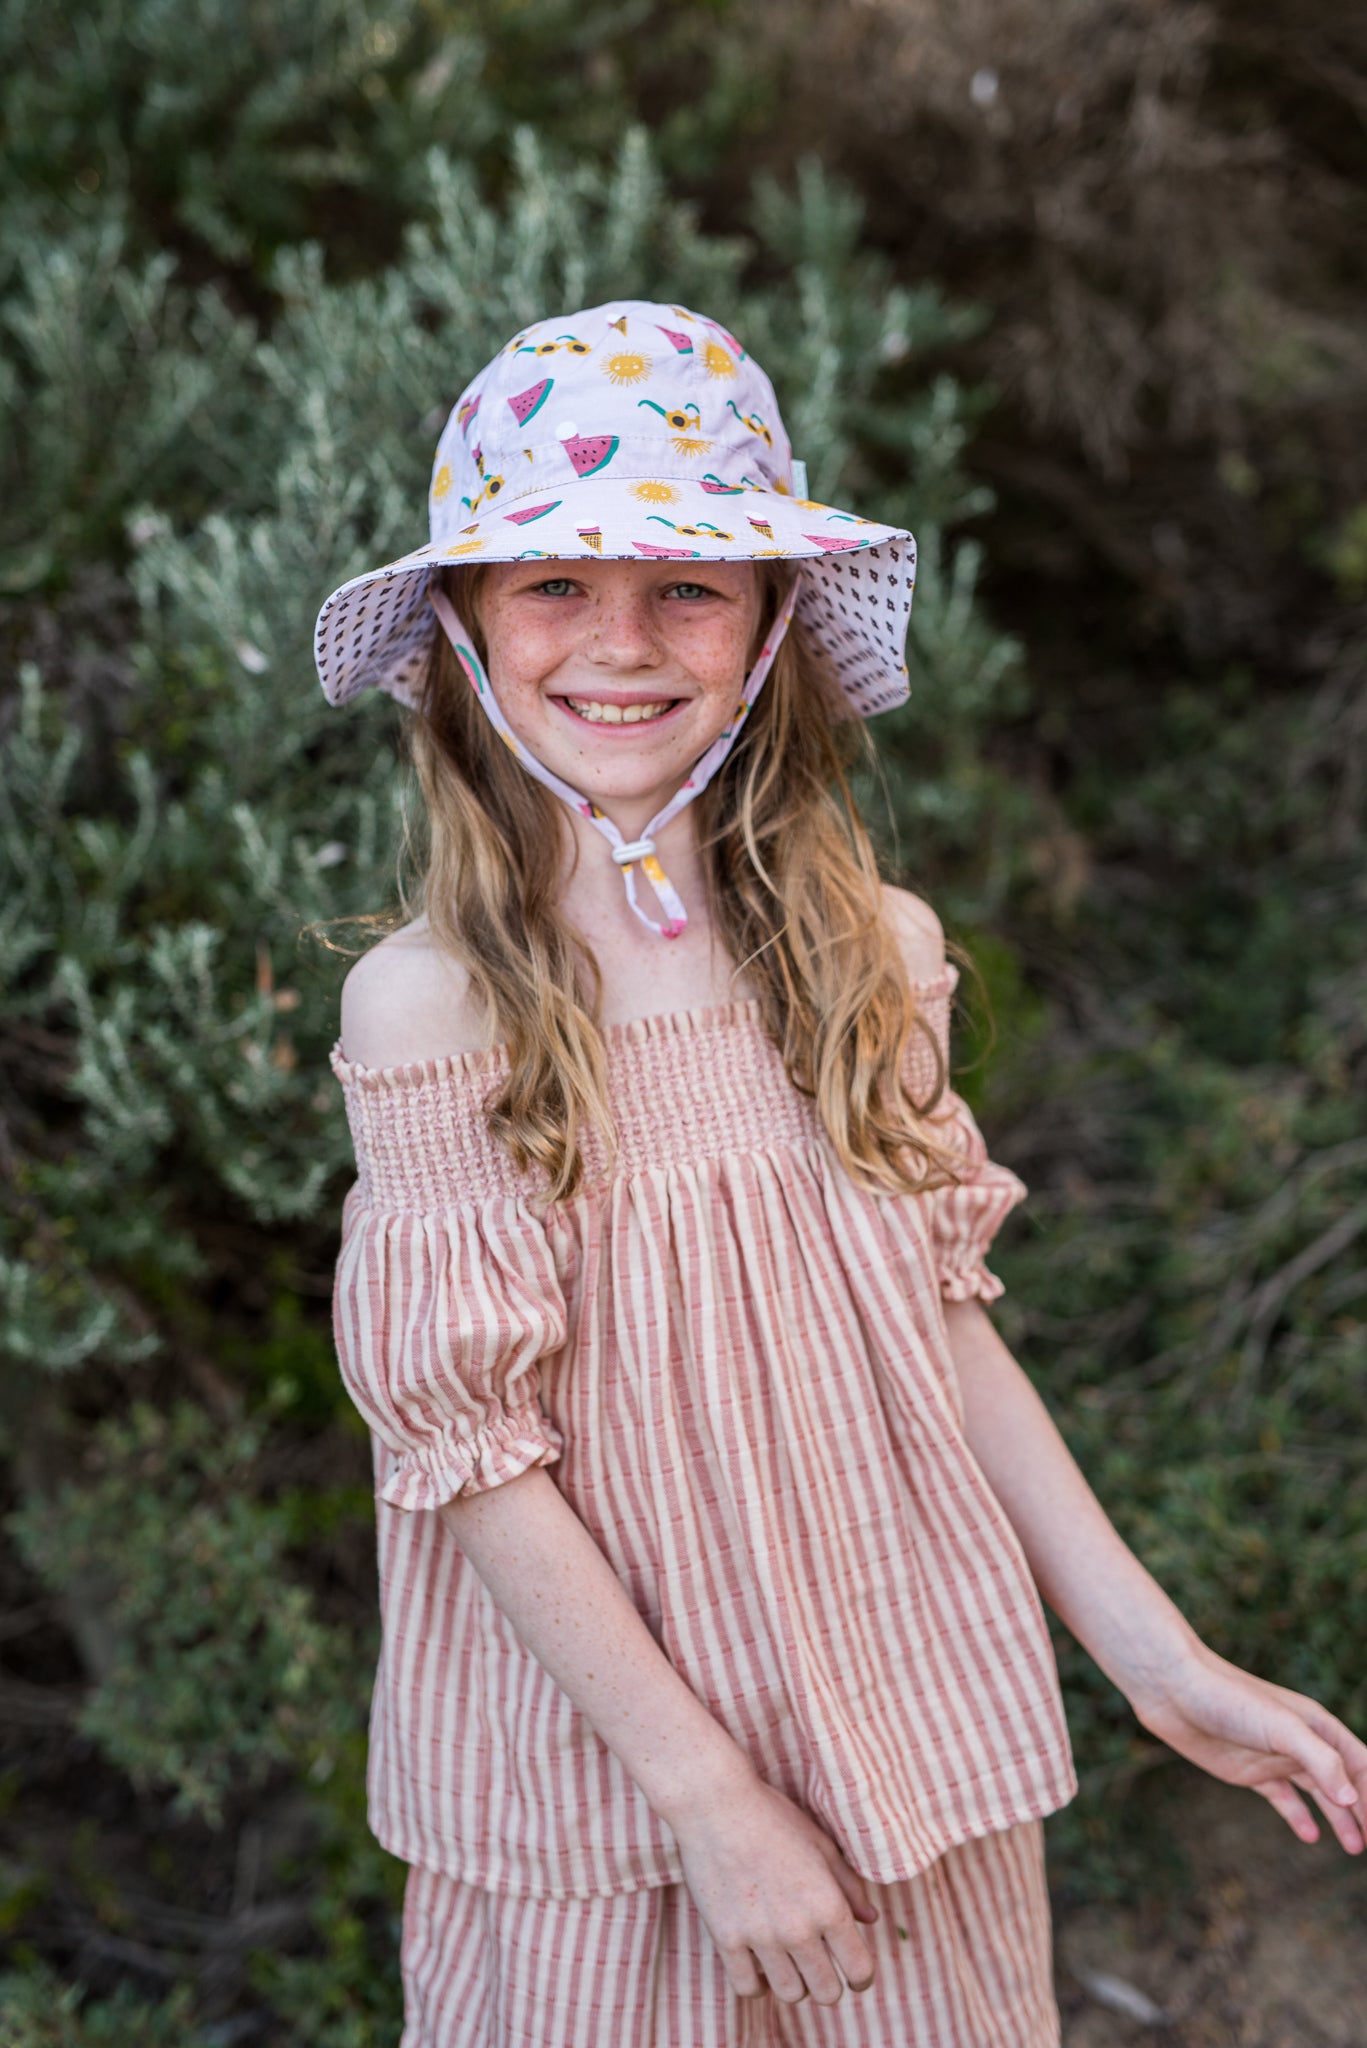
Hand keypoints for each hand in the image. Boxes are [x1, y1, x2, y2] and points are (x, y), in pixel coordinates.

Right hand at [668, 1770, 878, 2005]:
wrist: (716, 1805)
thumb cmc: (773, 1818)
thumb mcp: (821, 1845)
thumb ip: (850, 1886)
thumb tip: (871, 1919)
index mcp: (828, 1905)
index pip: (859, 1969)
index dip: (862, 1977)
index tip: (855, 1974)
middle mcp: (798, 1928)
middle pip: (826, 1992)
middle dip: (829, 1984)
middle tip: (821, 1968)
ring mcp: (760, 1937)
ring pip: (790, 1993)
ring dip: (795, 1984)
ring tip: (790, 1963)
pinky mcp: (726, 1939)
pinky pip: (747, 1987)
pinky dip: (758, 1983)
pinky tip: (760, 1964)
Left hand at [1129, 1637, 1366, 1851]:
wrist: (1173, 1690)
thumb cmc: (1228, 1698)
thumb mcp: (1280, 1726)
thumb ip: (1318, 1760)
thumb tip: (1351, 1797)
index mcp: (1317, 1726)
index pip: (1361, 1765)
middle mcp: (1301, 1742)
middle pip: (1344, 1782)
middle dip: (1364, 1811)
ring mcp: (1275, 1758)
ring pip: (1318, 1793)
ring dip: (1339, 1818)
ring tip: (1354, 1848)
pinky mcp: (1249, 1772)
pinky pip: (1283, 1798)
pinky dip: (1298, 1816)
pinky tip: (1309, 1836)